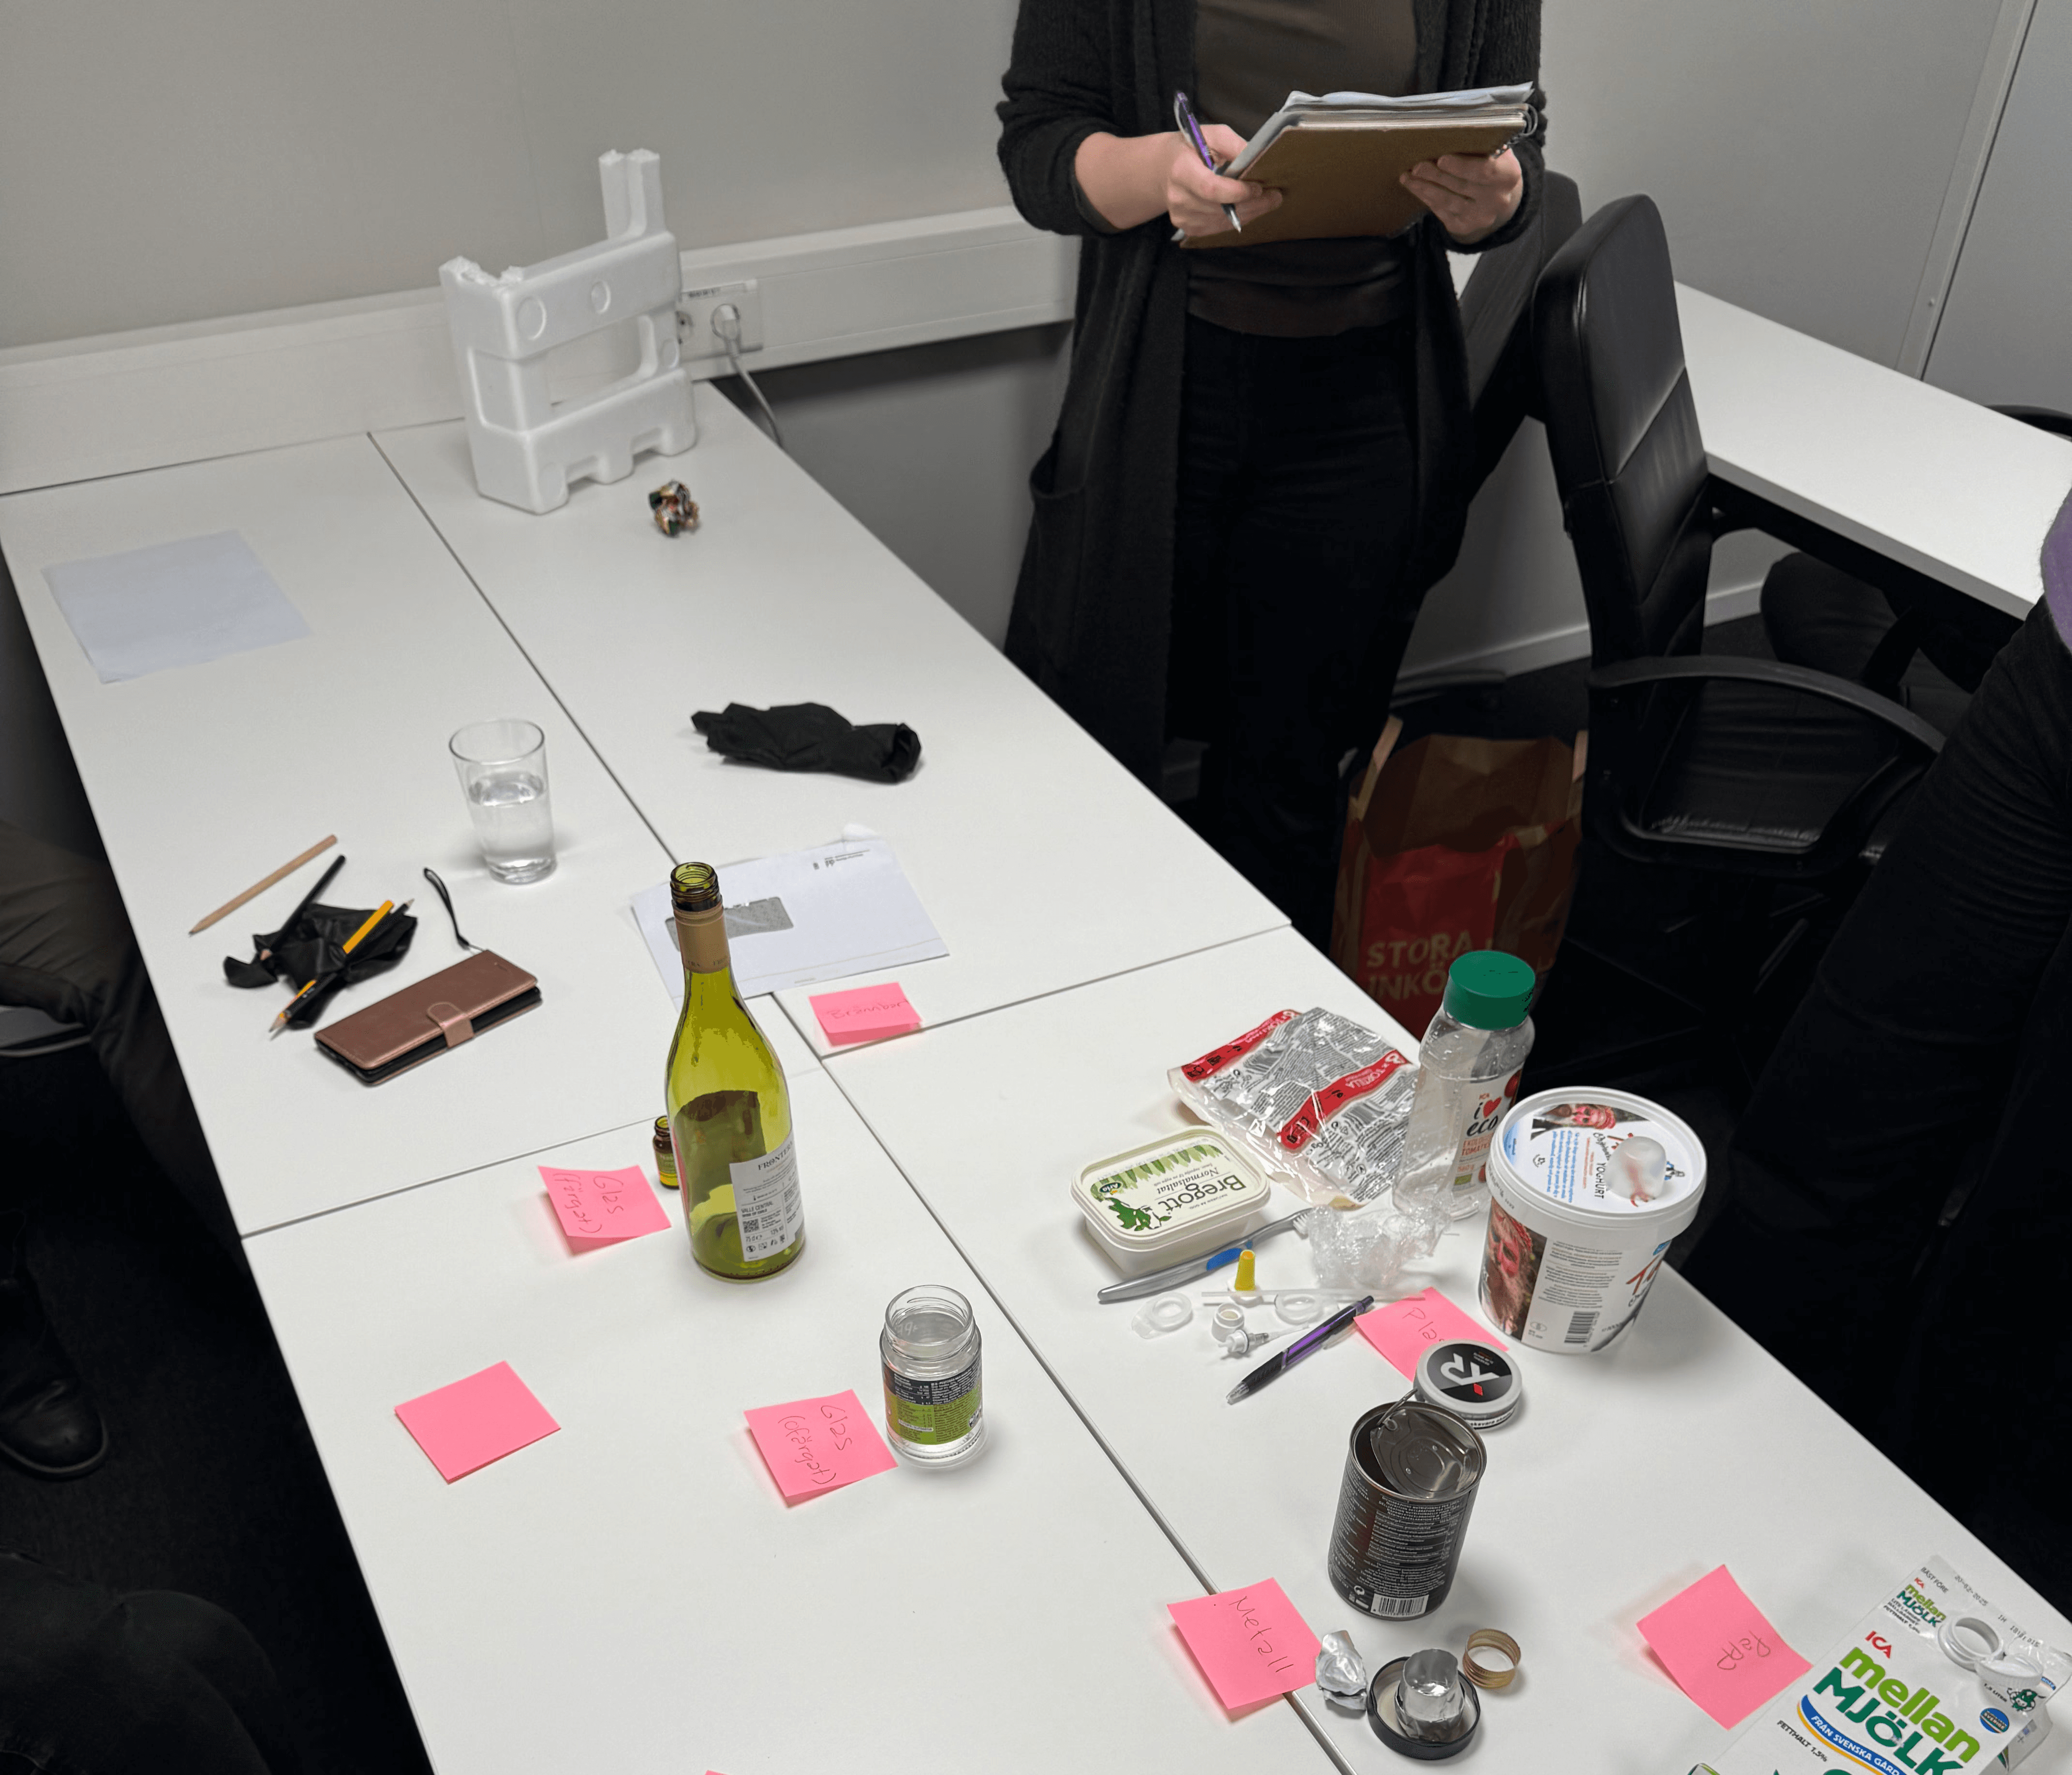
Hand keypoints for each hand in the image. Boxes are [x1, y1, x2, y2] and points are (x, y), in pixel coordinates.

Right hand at [1166, 124, 1281, 236]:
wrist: (1165, 168)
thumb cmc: (1190, 148)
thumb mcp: (1211, 134)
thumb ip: (1233, 144)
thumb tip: (1256, 158)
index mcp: (1181, 171)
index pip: (1212, 189)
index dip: (1237, 192)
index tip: (1258, 187)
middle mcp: (1179, 198)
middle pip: (1221, 208)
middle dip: (1252, 204)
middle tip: (1274, 196)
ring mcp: (1182, 216)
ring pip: (1224, 221)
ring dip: (1249, 213)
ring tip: (1267, 201)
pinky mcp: (1188, 228)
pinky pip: (1219, 228)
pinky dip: (1238, 219)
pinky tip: (1249, 209)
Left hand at [1401, 148, 1521, 243]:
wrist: (1496, 195)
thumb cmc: (1491, 163)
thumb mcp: (1494, 150)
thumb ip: (1480, 141)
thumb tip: (1448, 130)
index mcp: (1508, 175)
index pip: (1485, 171)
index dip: (1461, 166)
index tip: (1442, 159)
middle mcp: (1497, 199)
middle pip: (1461, 186)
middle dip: (1436, 176)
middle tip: (1417, 166)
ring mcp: (1481, 216)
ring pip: (1448, 201)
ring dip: (1424, 188)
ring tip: (1408, 176)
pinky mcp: (1465, 226)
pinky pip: (1441, 211)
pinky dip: (1426, 198)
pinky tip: (1415, 187)